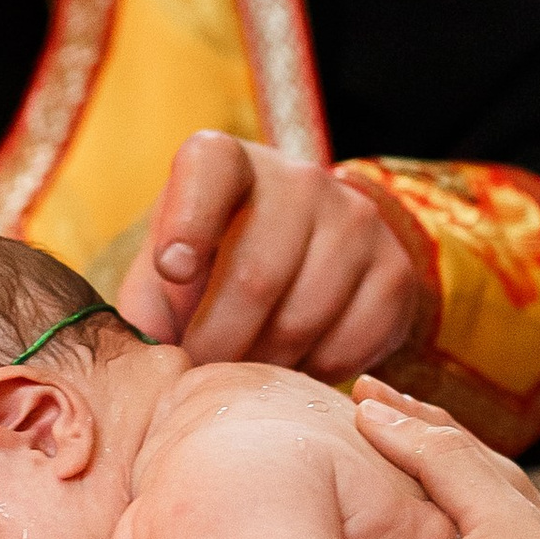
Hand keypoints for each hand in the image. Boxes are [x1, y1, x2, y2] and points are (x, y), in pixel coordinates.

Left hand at [117, 133, 418, 379]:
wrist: (306, 252)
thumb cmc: (214, 262)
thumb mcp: (169, 267)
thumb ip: (147, 305)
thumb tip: (145, 365)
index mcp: (227, 161)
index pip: (210, 168)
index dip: (189, 221)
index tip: (172, 269)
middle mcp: (298, 178)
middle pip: (256, 275)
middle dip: (219, 343)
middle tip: (202, 375)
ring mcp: (355, 220)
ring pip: (304, 318)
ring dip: (265, 366)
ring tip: (244, 377)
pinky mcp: (394, 270)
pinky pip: (349, 343)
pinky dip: (313, 372)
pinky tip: (292, 368)